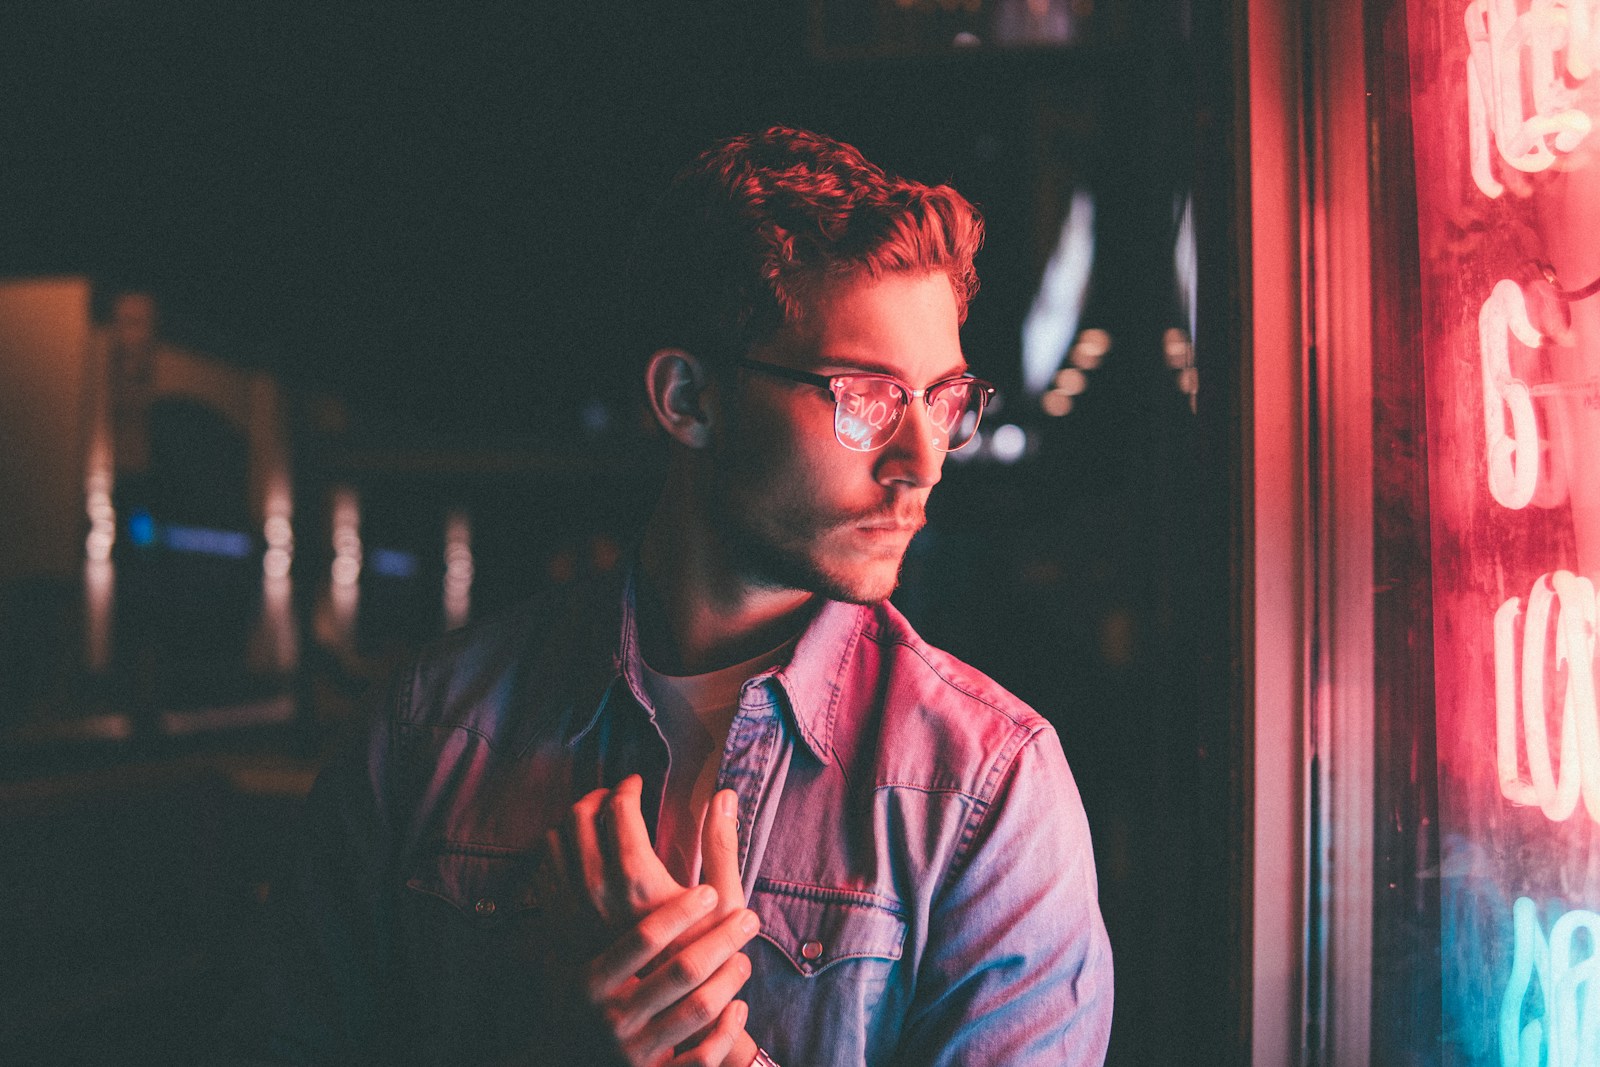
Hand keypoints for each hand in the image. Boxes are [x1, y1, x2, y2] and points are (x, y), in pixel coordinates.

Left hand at [541, 778, 759, 1066]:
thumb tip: (725, 794)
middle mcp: (597, 891)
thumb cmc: (700, 957)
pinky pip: (543, 869)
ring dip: (574, 819)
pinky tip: (575, 849)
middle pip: (581, 817)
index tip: (637, 784)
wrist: (664, 1013)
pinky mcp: (559, 924)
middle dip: (598, 796)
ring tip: (594, 817)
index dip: (628, 787)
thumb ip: (723, 844)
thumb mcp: (725, 902)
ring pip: (556, 839)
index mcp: (637, 880)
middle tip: (614, 795)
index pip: (619, 809)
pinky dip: (555, 848)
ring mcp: (573, 909)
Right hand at [581, 883, 758, 1066]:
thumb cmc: (578, 1007)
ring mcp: (634, 1052)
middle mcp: (612, 1017)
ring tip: (744, 959)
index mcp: (591, 981)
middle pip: (683, 968)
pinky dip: (728, 1030)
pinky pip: (705, 1056)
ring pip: (700, 1008)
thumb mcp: (569, 966)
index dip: (680, 911)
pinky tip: (739, 1007)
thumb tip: (618, 867)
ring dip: (731, 979)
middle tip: (748, 919)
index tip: (708, 892)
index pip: (643, 937)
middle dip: (723, 938)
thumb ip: (590, 921)